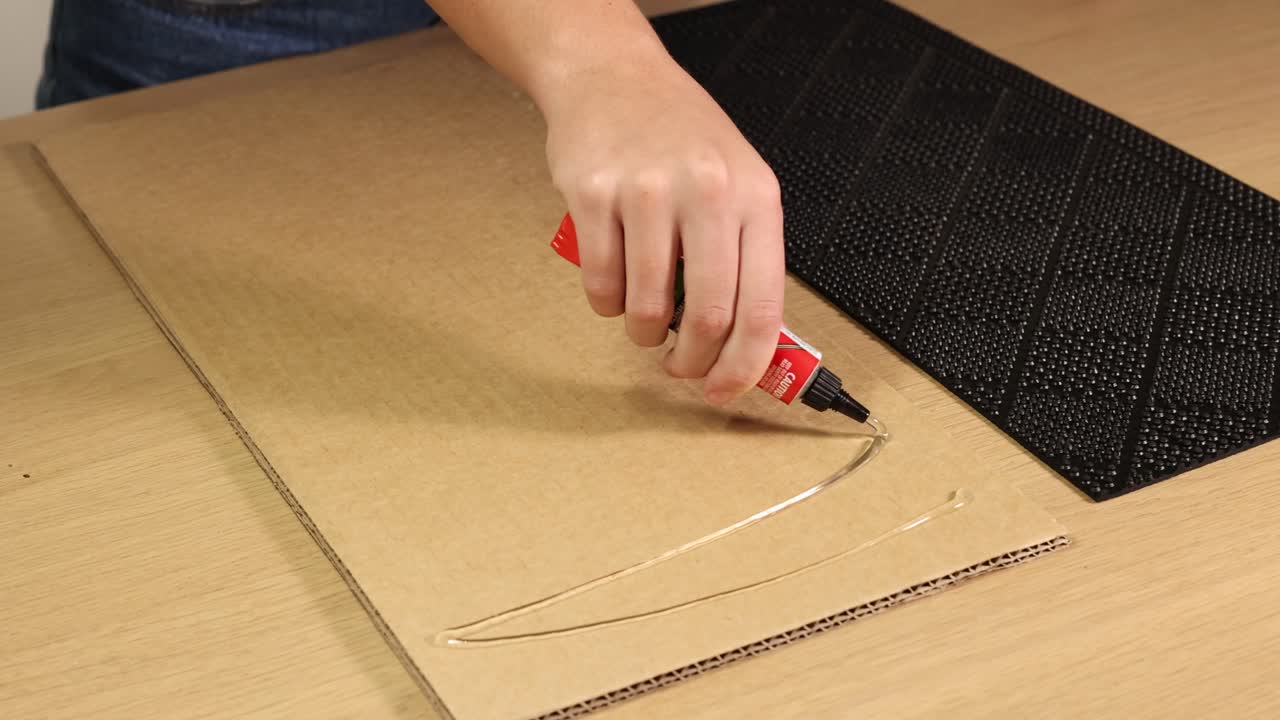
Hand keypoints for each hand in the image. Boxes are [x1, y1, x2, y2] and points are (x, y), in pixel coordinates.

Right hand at [542, 52, 784, 406]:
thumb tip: (747, 343)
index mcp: (756, 196)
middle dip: (692, 361)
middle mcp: (708, 190)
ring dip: (643, 334)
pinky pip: (601, 284)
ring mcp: (648, 192)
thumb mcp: (738, 183)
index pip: (763, 306)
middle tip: (681, 366)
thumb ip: (747, 255)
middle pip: (708, 316)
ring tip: (643, 322)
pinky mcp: (593, 194)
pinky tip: (614, 285)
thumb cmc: (679, 135)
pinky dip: (607, 304)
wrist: (613, 76)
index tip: (726, 388)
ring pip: (647, 307)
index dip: (745, 365)